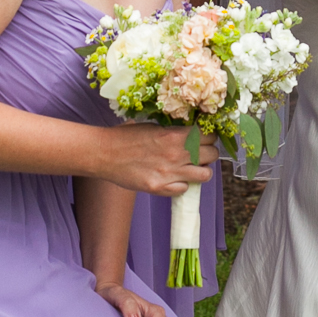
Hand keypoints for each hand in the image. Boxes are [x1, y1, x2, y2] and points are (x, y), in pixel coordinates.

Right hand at [100, 125, 218, 197]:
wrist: (105, 153)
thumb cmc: (127, 137)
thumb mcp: (154, 127)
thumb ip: (175, 133)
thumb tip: (191, 135)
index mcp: (176, 136)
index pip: (210, 136)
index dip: (210, 137)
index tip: (206, 138)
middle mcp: (177, 155)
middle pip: (212, 154)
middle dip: (209, 153)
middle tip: (200, 153)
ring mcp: (170, 174)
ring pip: (205, 175)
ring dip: (201, 170)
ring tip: (192, 168)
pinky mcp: (160, 189)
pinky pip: (184, 189)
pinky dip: (182, 185)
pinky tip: (174, 179)